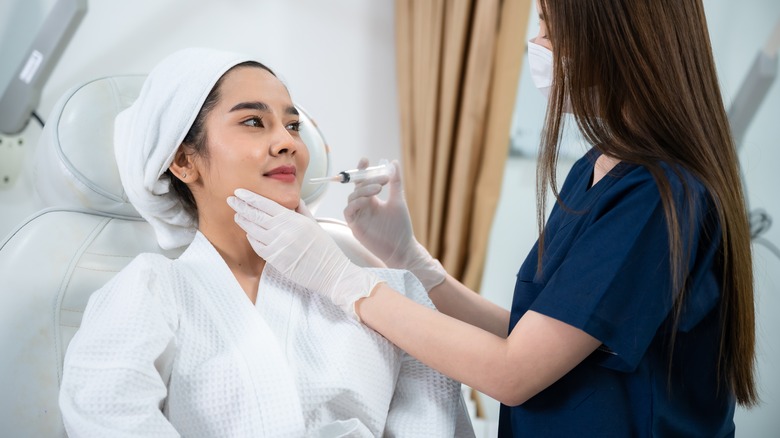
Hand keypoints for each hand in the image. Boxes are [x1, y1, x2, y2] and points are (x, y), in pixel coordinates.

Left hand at [228, 189, 382, 317]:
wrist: (330, 271)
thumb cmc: (324, 248)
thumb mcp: (313, 223)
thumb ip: (300, 209)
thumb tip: (292, 199)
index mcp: (292, 219)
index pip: (265, 204)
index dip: (250, 197)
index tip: (240, 192)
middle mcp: (283, 230)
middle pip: (255, 215)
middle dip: (241, 206)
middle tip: (231, 200)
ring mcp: (277, 245)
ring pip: (253, 230)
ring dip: (243, 221)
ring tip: (237, 214)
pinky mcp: (275, 259)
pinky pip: (257, 246)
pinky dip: (251, 238)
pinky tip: (249, 233)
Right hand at [344, 159, 445, 290]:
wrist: (402, 247)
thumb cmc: (401, 227)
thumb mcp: (398, 200)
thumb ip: (395, 183)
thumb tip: (394, 162)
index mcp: (372, 200)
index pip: (363, 182)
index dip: (361, 171)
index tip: (365, 160)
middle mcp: (363, 207)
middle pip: (357, 188)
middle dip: (367, 180)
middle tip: (382, 179)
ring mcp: (358, 217)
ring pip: (352, 198)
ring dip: (363, 191)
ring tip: (378, 189)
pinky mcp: (355, 227)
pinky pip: (349, 211)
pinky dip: (355, 203)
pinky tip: (367, 201)